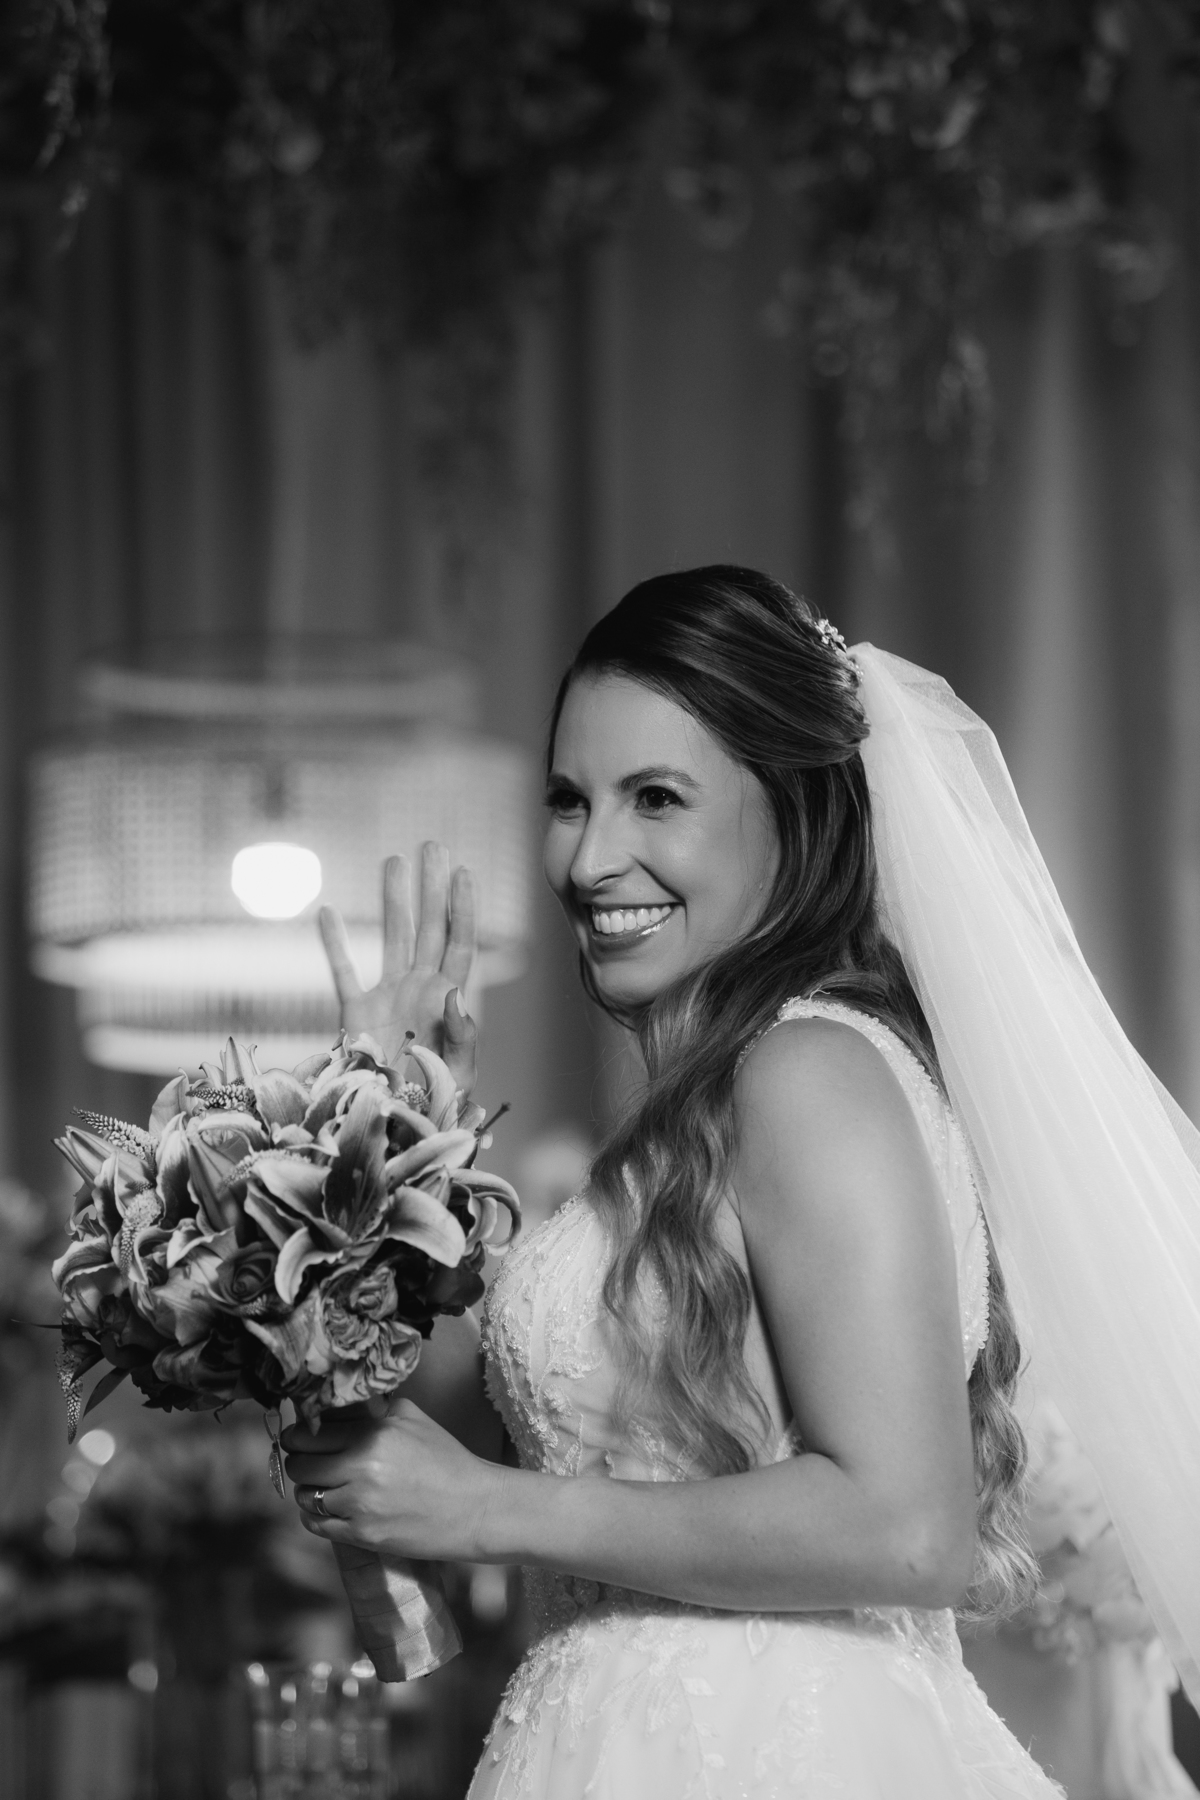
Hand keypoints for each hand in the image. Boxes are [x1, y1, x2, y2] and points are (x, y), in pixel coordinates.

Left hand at [282, 1398, 501, 1561]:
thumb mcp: (414, 1419)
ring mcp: (359, 1505)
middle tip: (308, 1463)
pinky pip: (317, 1526)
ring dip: (309, 1491)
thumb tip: (341, 1408)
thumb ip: (375, 1410)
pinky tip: (329, 1510)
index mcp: (372, 1434)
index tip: (296, 1438)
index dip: (297, 1436)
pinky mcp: (362, 1535)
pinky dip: (316, 1517)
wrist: (473, 1507)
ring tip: (324, 1488)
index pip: (309, 1434)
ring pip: (305, 1497)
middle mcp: (360, 1467)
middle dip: (300, 1463)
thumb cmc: (447, 1460)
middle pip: (300, 1465)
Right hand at [319, 843, 477, 1088]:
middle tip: (433, 846)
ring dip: (393, 900)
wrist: (391, 1128)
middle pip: (430, 928)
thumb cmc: (434, 1108)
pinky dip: (335, 944)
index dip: (463, 907)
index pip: (460, 942)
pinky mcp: (355, 1014)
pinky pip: (343, 971)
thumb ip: (462, 1034)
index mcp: (447, 1001)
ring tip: (394, 860)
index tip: (463, 872)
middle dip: (431, 887)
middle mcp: (420, 990)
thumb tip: (457, 990)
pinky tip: (328, 912)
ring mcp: (388, 998)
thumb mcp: (458, 1075)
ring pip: (393, 938)